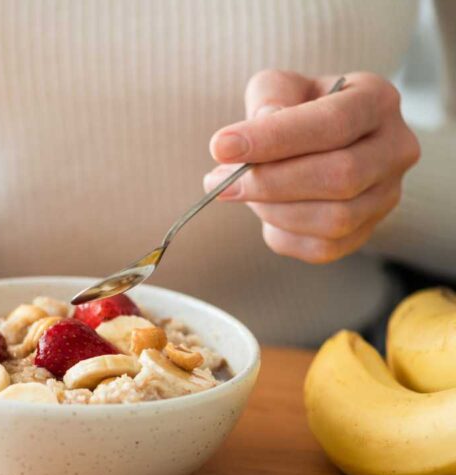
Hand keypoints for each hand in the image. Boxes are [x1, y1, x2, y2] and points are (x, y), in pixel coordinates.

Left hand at [204, 70, 420, 263]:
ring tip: (239, 191)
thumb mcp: (280, 87)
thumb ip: (270, 96)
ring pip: (333, 219)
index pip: (333, 123)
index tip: (221, 147)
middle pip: (340, 177)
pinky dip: (282, 234)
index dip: (274, 138)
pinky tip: (263, 211)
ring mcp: (386, 196)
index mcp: (377, 101)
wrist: (316, 145)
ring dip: (272, 210)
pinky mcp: (366, 233)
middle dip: (269, 182)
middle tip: (217, 182)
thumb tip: (263, 123)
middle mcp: (395, 149)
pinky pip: (322, 249)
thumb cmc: (295, 111)